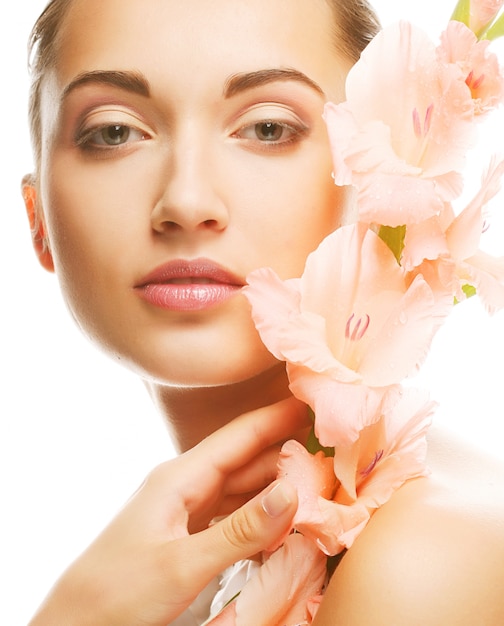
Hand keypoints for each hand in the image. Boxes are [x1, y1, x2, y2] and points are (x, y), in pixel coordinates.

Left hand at [29, 397, 308, 625]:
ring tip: (318, 485)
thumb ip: (240, 530)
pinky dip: (260, 518)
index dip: (277, 417)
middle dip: (286, 455)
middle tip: (332, 453)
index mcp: (180, 477)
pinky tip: (284, 523)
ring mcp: (186, 511)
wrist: (75, 624)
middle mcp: (185, 485)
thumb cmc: (119, 592)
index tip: (312, 400)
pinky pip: (233, 517)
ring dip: (277, 489)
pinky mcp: (187, 535)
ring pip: (242, 490)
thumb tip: (293, 490)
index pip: (240, 437)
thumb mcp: (183, 563)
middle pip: (246, 461)